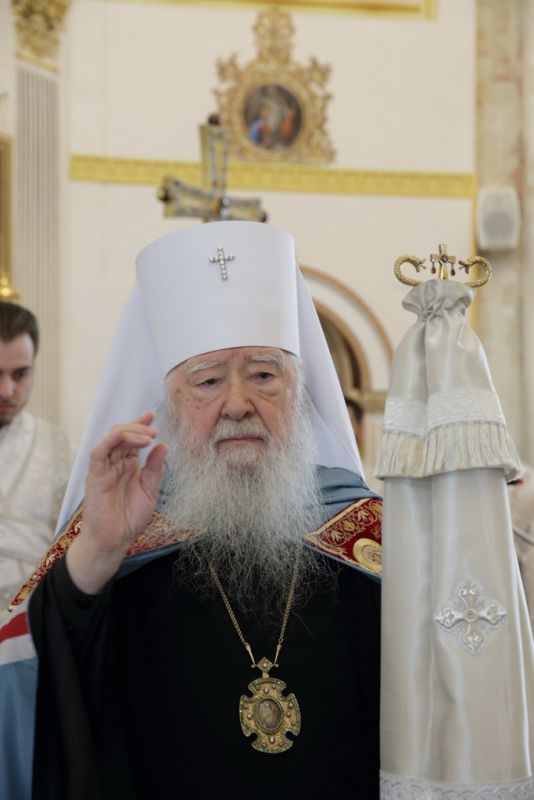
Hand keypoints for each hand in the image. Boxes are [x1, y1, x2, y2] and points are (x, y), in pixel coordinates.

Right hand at [66, 411, 167, 593]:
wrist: (115, 541)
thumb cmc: (129, 519)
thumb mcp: (150, 491)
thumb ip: (155, 469)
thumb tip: (164, 446)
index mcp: (128, 465)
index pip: (132, 438)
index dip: (141, 424)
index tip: (153, 415)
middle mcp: (115, 463)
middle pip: (122, 433)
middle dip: (138, 427)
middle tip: (154, 430)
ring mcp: (103, 468)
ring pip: (111, 439)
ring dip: (129, 432)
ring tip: (148, 435)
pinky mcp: (95, 476)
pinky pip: (99, 452)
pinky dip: (111, 440)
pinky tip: (126, 438)